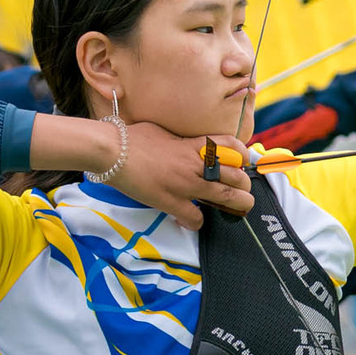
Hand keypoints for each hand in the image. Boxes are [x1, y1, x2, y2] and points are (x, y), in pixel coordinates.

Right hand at [29, 116, 254, 229]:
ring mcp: (184, 184)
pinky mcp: (170, 202)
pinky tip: (194, 221)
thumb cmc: (131, 137)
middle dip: (244, 185)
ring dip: (237, 204)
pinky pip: (195, 217)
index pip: (231, 146)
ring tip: (241, 208)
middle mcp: (194, 164)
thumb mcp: (163, 132)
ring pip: (225, 197)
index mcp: (193, 145)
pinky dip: (198, 222)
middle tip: (244, 191)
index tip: (244, 162)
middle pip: (235, 175)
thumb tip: (186, 144)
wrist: (111, 150)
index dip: (243, 155)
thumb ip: (181, 140)